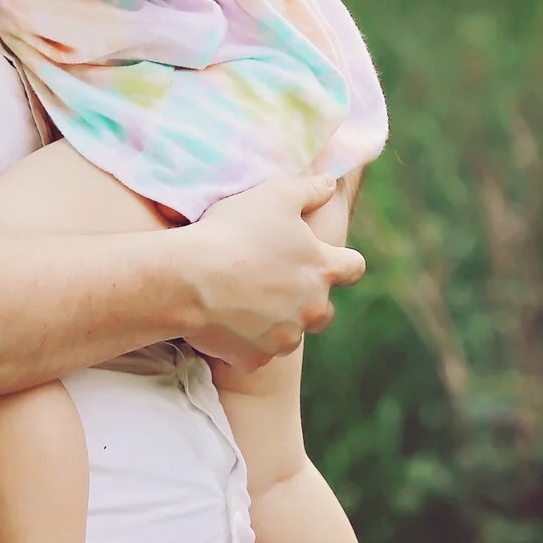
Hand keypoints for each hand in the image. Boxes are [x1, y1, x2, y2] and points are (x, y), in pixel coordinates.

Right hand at [175, 174, 366, 372]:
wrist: (189, 278)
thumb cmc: (234, 231)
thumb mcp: (275, 194)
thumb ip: (310, 189)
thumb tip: (331, 184)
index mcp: (322, 269)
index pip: (353, 267)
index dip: (341, 260)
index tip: (323, 256)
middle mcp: (312, 309)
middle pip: (323, 310)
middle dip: (306, 298)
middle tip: (273, 280)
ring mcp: (284, 338)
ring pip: (289, 333)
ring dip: (275, 321)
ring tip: (242, 299)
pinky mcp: (254, 358)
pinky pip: (255, 352)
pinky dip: (244, 340)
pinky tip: (222, 320)